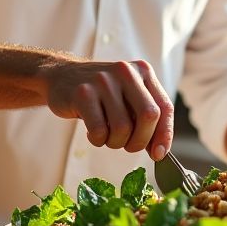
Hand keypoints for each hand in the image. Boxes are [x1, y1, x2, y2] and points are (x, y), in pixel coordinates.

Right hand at [44, 59, 174, 158]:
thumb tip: (159, 152)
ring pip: (123, 128)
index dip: (164, 134)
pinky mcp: (83, 93)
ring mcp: (103, 81)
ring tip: (107, 136)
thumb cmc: (101, 94)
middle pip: (149, 116)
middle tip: (128, 146)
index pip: (165, 107)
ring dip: (115, 143)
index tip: (158, 154)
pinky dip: (98, 140)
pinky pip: (99, 131)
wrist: (61, 76)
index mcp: (143, 71)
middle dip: (140, 141)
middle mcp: (126, 72)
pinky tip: (92, 132)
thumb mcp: (127, 96)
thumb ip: (145, 118)